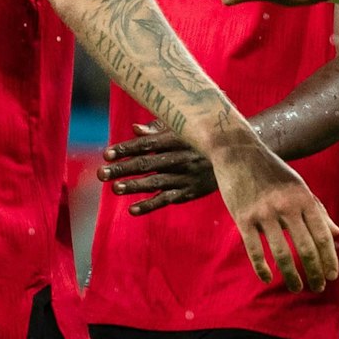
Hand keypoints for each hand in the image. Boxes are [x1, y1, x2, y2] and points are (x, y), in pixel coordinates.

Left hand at [100, 121, 215, 214]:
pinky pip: (167, 199)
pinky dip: (150, 205)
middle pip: (147, 163)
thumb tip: (134, 130)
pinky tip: (132, 209)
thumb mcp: (183, 129)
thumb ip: (157, 129)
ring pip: (155, 182)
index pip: (146, 144)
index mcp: (176, 139)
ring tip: (115, 188)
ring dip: (134, 186)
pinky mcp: (190, 192)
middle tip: (102, 173)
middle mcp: (180, 157)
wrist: (237, 155)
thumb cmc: (201, 138)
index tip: (106, 154)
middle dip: (123, 168)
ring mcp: (186, 176)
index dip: (126, 149)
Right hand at [206, 138, 338, 292]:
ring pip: (282, 253)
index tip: (332, 275)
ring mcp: (263, 213)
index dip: (329, 259)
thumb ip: (318, 209)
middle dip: (314, 272)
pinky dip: (262, 268)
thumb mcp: (299, 186)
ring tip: (296, 288)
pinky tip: (267, 279)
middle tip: (318, 287)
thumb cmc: (271, 170)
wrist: (237, 151)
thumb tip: (337, 233)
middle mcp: (286, 206)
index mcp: (303, 198)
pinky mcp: (243, 217)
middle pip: (305, 248)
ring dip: (291, 276)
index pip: (322, 235)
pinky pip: (255, 249)